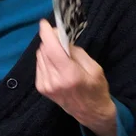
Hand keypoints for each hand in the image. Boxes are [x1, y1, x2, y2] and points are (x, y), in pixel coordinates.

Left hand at [36, 20, 116, 135]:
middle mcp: (53, 80)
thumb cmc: (96, 89)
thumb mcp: (94, 68)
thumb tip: (61, 39)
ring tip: (61, 54)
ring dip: (48, 50)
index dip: (46, 34)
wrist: (90, 113)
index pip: (51, 49)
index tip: (44, 23)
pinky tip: (56, 64)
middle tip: (61, 38)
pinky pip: (39, 65)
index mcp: (69, 75)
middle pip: (44, 50)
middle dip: (50, 40)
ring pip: (40, 57)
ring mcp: (45, 85)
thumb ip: (76, 52)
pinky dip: (46, 59)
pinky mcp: (41, 88)